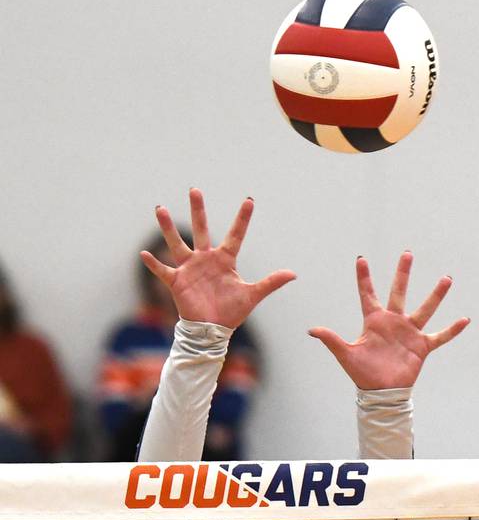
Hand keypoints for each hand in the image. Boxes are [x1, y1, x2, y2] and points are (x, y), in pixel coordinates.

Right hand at [140, 189, 295, 328]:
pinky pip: (163, 270)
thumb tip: (293, 274)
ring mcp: (189, 268)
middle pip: (201, 230)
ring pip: (177, 243)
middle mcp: (205, 259)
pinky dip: (154, 263)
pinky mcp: (177, 282)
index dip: (243, 219)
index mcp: (225, 260)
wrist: (213, 329)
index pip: (235, 235)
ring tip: (161, 209)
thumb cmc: (232, 311)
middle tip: (195, 190)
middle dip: (199, 211)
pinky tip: (144, 253)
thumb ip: (271, 283)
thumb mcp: (253, 295)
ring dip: (168, 227)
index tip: (249, 200)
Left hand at [309, 253, 468, 389]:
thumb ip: (331, 340)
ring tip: (446, 279)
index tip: (361, 259)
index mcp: (374, 321)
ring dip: (436, 294)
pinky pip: (440, 336)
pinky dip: (452, 330)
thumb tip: (312, 329)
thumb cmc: (362, 373)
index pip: (367, 294)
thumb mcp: (345, 354)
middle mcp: (394, 322)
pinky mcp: (422, 346)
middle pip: (399, 292)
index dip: (364, 277)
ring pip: (425, 308)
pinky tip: (465, 320)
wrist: (381, 392)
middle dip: (402, 273)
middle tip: (407, 253)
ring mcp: (409, 332)